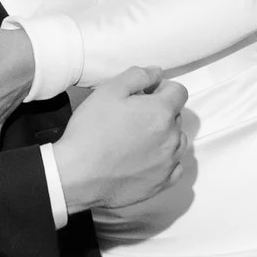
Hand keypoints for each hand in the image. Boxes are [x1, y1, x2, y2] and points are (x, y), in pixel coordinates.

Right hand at [52, 67, 188, 215]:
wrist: (78, 176)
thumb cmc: (91, 132)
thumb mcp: (108, 91)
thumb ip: (137, 75)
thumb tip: (156, 72)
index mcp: (161, 111)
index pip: (179, 91)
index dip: (162, 88)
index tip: (145, 94)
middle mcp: (172, 137)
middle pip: (176, 116)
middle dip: (160, 112)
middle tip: (133, 117)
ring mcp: (169, 163)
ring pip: (178, 141)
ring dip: (165, 136)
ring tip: (138, 140)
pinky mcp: (162, 183)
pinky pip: (174, 167)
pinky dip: (165, 161)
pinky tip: (145, 159)